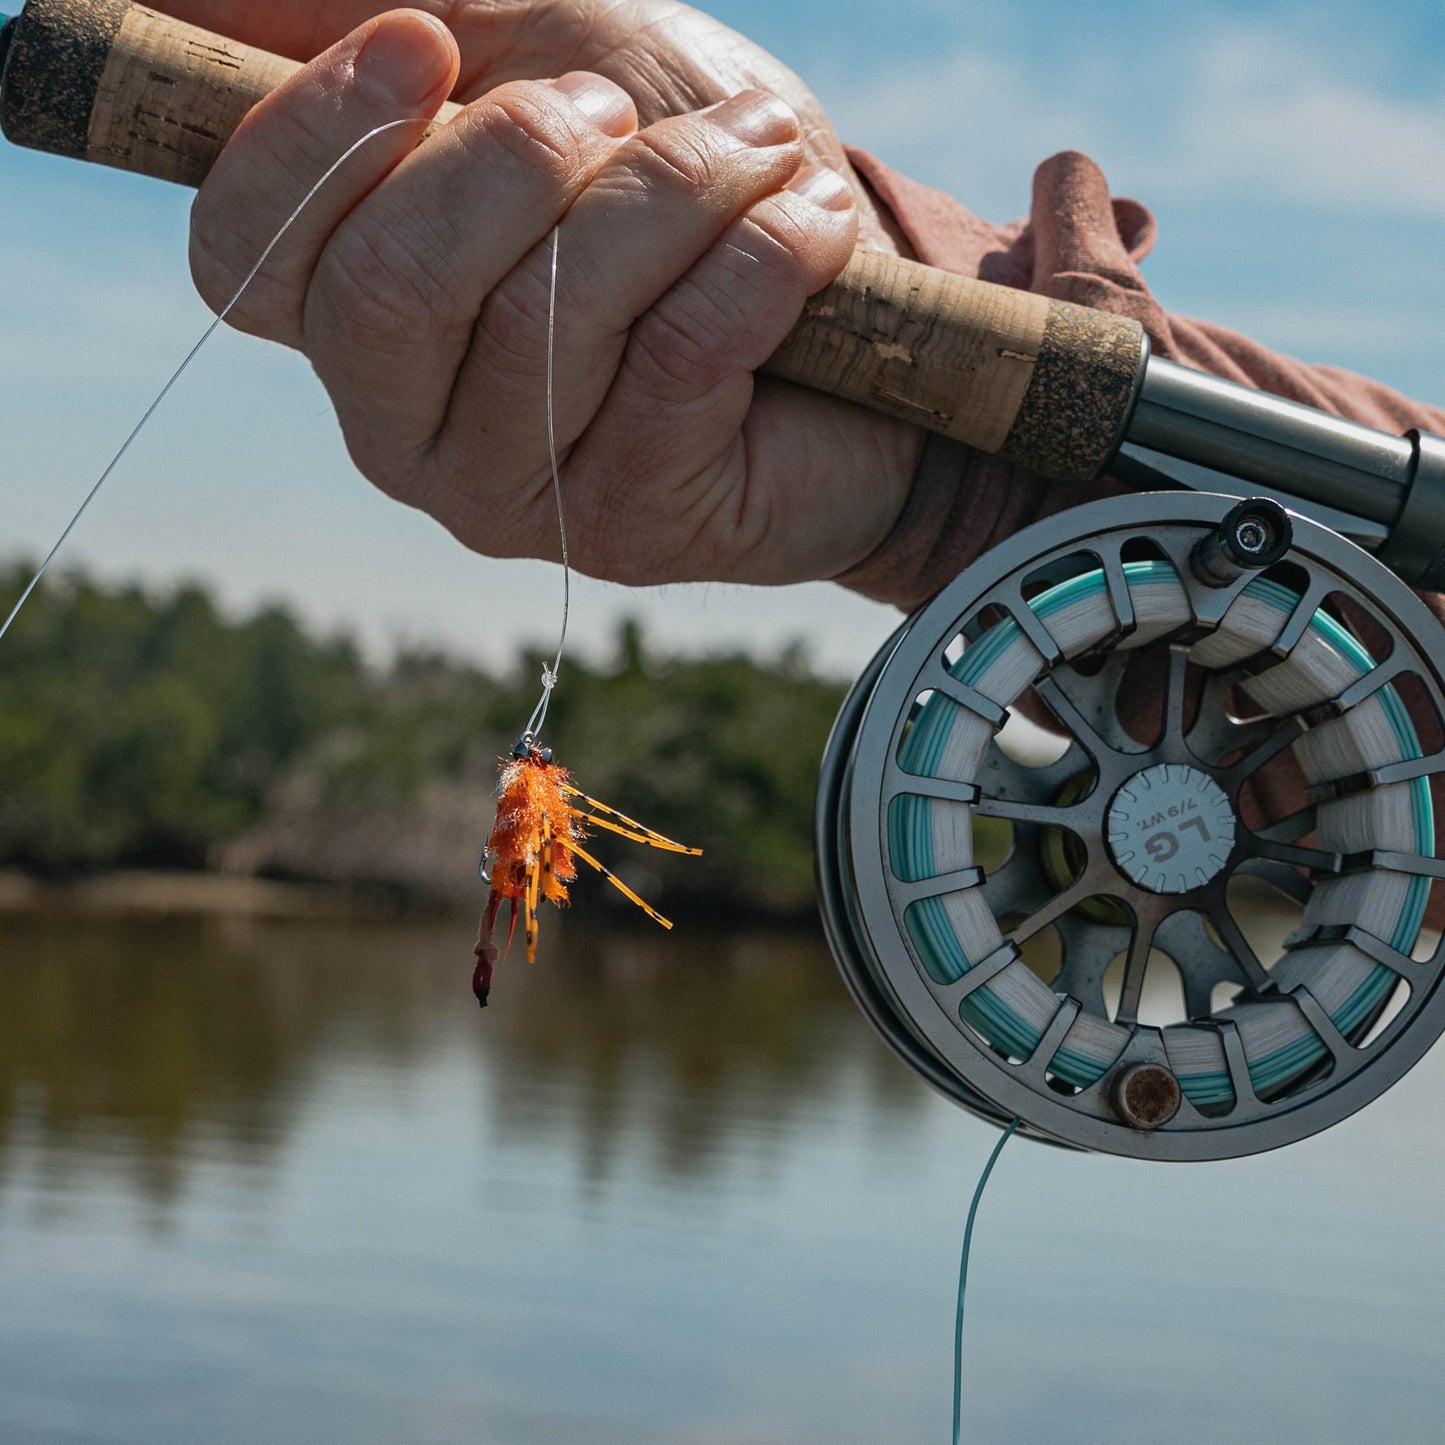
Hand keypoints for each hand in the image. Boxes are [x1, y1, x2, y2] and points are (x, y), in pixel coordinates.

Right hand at [163, 1, 921, 585]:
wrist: (850, 316)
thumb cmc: (676, 178)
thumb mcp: (532, 53)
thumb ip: (376, 24)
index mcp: (348, 316)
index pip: (246, 247)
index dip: (319, 134)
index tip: (427, 45)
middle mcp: (403, 428)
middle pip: (387, 288)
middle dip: (515, 158)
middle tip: (616, 113)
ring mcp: (510, 495)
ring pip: (545, 320)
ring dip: (672, 192)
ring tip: (757, 151)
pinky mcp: (629, 527)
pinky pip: (677, 359)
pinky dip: (761, 257)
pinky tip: (809, 222)